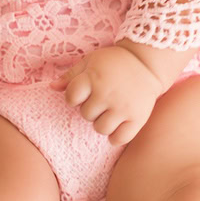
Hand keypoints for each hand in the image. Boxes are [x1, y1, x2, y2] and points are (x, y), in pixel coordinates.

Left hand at [49, 45, 163, 145]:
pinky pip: (119, 139)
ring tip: (110, 111)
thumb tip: (51, 87)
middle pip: (86, 115)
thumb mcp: (90, 61)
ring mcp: (123, 107)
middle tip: (102, 98)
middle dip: (91, 108)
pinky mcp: (138, 118)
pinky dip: (116, 136)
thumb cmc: (114, 62)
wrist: (147, 63)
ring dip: (102, 122)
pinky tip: (118, 125)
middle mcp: (107, 94)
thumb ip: (70, 76)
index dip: (74, 96)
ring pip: (101, 129)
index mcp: (93, 78)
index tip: (84, 92)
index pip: (71, 98)